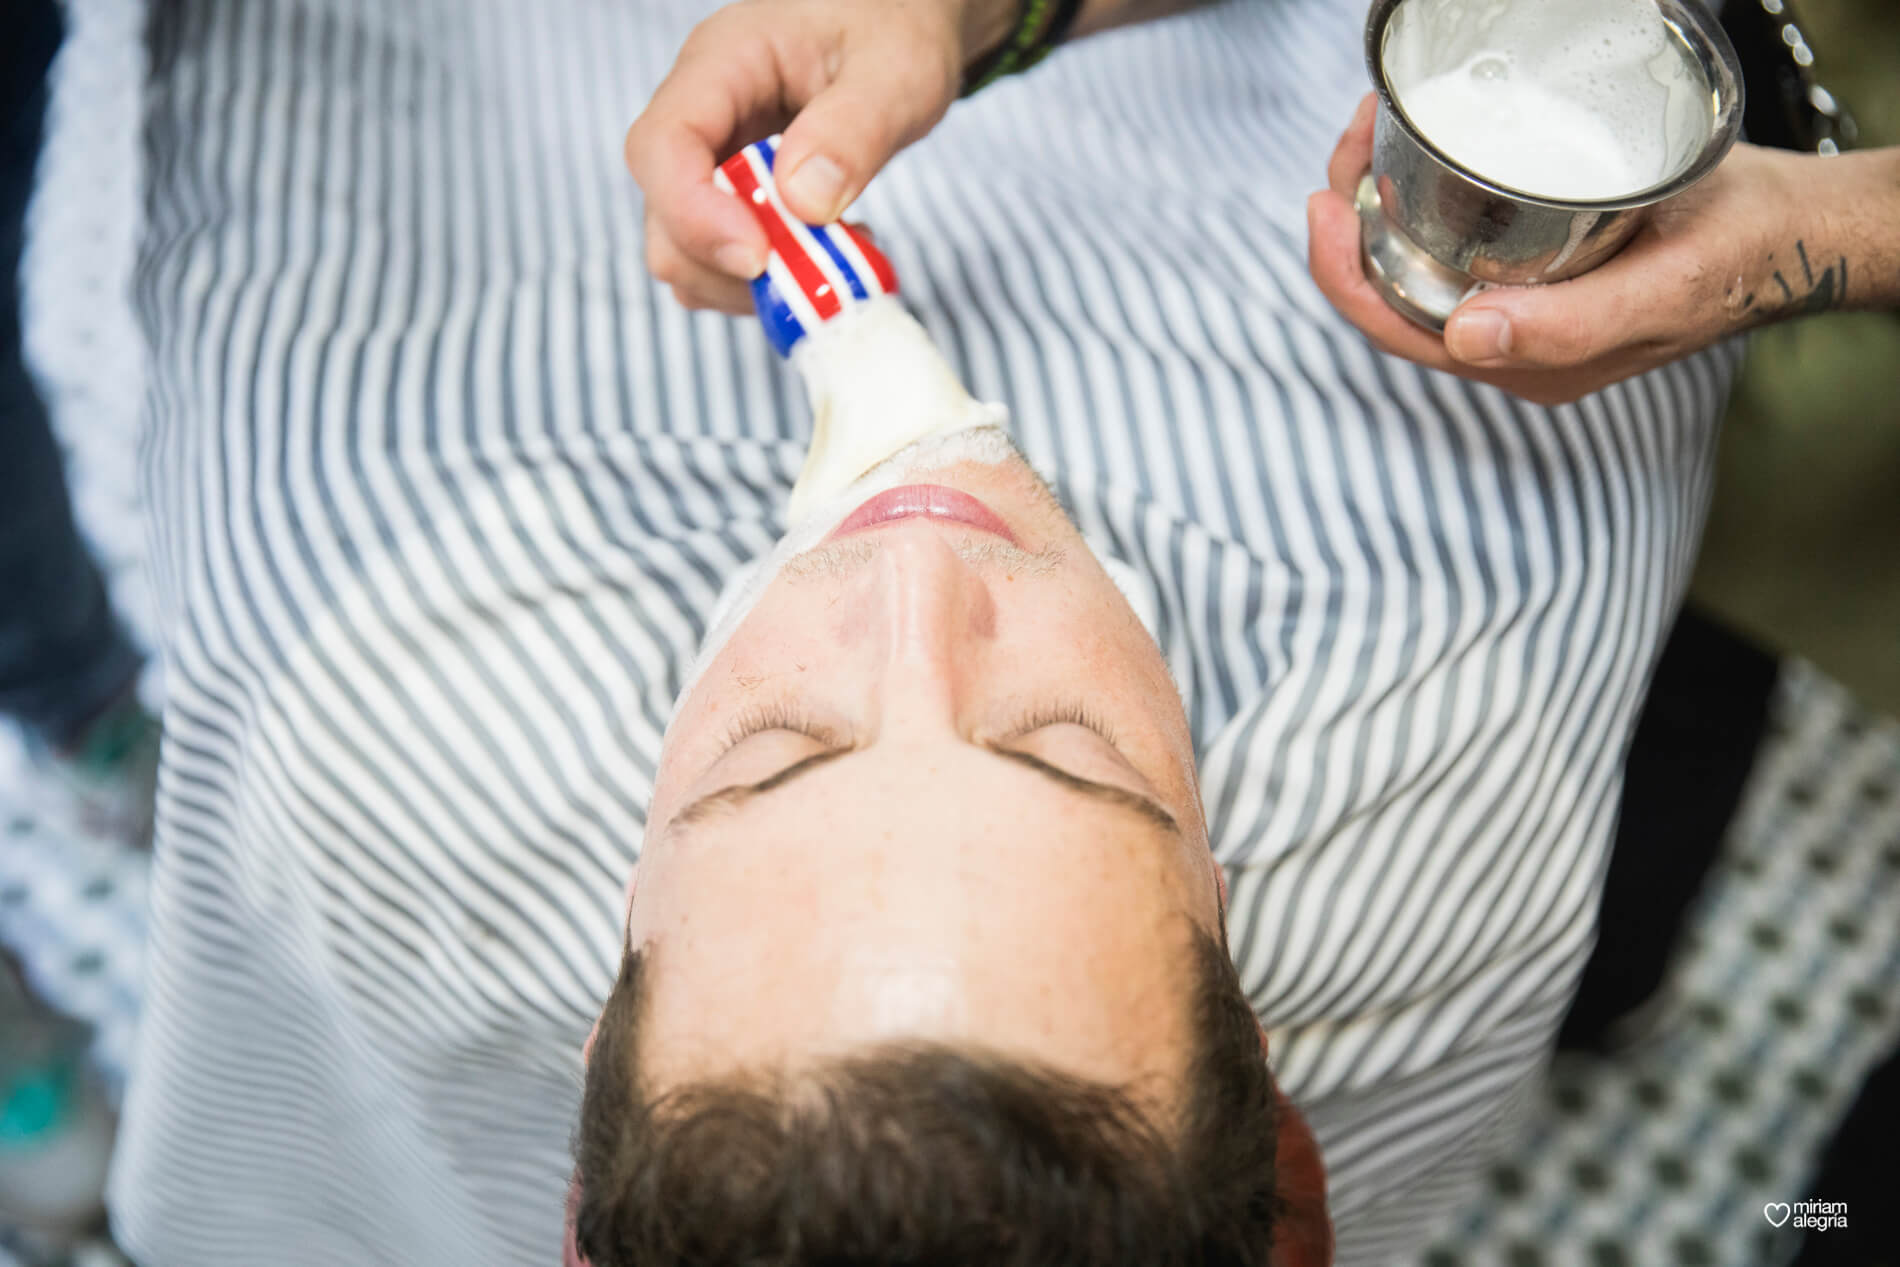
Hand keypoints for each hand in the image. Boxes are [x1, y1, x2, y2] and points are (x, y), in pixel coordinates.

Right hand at [625, 0, 1009, 313]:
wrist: (897, 23)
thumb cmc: (894, 28)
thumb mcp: (897, 71)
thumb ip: (855, 129)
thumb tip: (804, 203)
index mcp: (722, 63)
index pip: (663, 146)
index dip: (694, 214)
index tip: (757, 258)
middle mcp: (701, 114)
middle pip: (663, 212)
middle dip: (728, 262)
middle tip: (816, 271)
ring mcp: (710, 160)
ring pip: (685, 250)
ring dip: (752, 282)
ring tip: (835, 252)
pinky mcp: (730, 197)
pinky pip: (720, 262)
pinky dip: (768, 282)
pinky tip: (824, 253)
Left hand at [1306, 94, 1857, 406]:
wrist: (1795, 229)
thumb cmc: (1736, 257)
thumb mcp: (1661, 290)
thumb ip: (1567, 326)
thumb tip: (1466, 339)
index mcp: (1523, 365)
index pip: (1398, 328)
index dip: (1343, 272)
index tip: (1325, 201)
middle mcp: (1510, 343)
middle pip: (1396, 289)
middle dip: (1354, 219)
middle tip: (1351, 142)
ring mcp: (1521, 305)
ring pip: (1420, 259)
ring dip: (1382, 198)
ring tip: (1371, 132)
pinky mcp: (1539, 267)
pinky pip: (1454, 240)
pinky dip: (1421, 193)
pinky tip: (1413, 149)